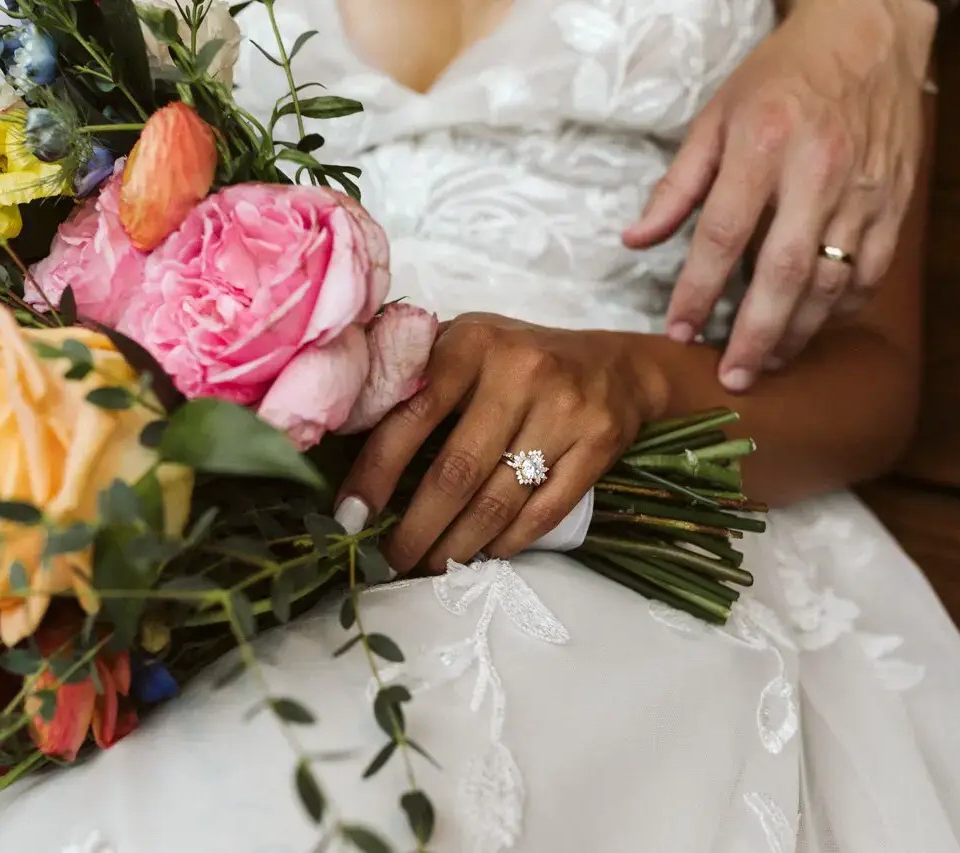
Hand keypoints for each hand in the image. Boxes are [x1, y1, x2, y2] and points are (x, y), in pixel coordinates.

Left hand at [336, 314, 664, 573]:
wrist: (618, 365)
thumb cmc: (519, 359)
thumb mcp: (466, 344)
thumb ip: (413, 375)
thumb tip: (341, 428)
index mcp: (471, 343)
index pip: (410, 417)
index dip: (375, 474)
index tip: (350, 517)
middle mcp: (520, 371)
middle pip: (455, 472)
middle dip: (416, 529)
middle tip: (391, 560)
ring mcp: (565, 409)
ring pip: (498, 500)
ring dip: (457, 546)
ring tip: (431, 566)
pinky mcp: (598, 443)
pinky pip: (543, 511)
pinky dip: (508, 542)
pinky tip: (485, 554)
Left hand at [623, 0, 935, 390]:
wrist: (869, 34)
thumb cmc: (781, 77)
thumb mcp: (716, 117)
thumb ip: (677, 185)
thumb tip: (635, 240)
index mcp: (764, 145)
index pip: (722, 234)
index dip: (697, 289)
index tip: (677, 330)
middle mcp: (819, 170)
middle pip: (784, 271)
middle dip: (755, 334)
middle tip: (732, 378)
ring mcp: (865, 189)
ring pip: (832, 281)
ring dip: (798, 332)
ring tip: (765, 362)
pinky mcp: (896, 201)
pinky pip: (869, 272)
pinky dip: (841, 308)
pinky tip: (812, 324)